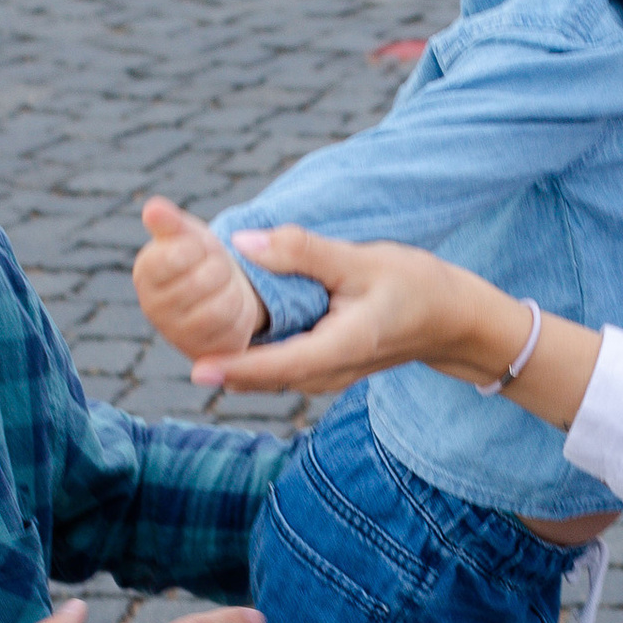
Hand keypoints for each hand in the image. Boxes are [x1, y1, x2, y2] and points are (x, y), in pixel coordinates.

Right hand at [136, 196, 267, 365]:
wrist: (221, 291)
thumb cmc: (200, 257)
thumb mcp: (188, 233)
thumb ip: (170, 221)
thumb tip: (153, 207)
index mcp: (145, 272)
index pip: (179, 255)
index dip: (202, 247)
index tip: (199, 249)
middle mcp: (153, 308)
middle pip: (204, 280)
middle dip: (221, 269)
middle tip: (216, 268)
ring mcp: (176, 334)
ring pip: (221, 308)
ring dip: (233, 291)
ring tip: (224, 287)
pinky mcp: (203, 354)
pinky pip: (233, 332)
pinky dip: (241, 315)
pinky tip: (231, 309)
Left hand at [193, 231, 498, 395]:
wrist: (451, 321)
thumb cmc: (415, 287)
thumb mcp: (363, 260)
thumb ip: (304, 252)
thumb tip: (245, 244)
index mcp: (340, 349)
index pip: (279, 366)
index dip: (236, 367)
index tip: (196, 367)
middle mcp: (326, 373)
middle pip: (259, 378)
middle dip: (217, 360)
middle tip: (170, 333)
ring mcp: (322, 376)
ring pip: (263, 376)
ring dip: (228, 358)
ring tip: (183, 330)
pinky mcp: (318, 368)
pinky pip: (273, 367)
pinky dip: (247, 354)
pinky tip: (222, 330)